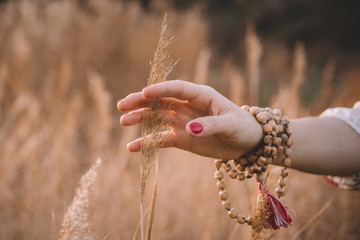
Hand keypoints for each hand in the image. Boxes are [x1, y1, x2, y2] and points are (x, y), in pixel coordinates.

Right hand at [117, 80, 262, 159]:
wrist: (246, 144)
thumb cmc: (242, 127)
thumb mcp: (231, 125)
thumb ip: (211, 125)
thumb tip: (189, 128)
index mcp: (201, 96)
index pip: (177, 89)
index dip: (161, 90)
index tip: (145, 92)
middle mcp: (187, 106)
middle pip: (161, 101)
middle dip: (142, 101)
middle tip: (123, 104)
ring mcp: (182, 122)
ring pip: (157, 118)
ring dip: (140, 119)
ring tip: (123, 121)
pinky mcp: (181, 138)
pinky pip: (161, 140)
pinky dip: (147, 142)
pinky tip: (132, 147)